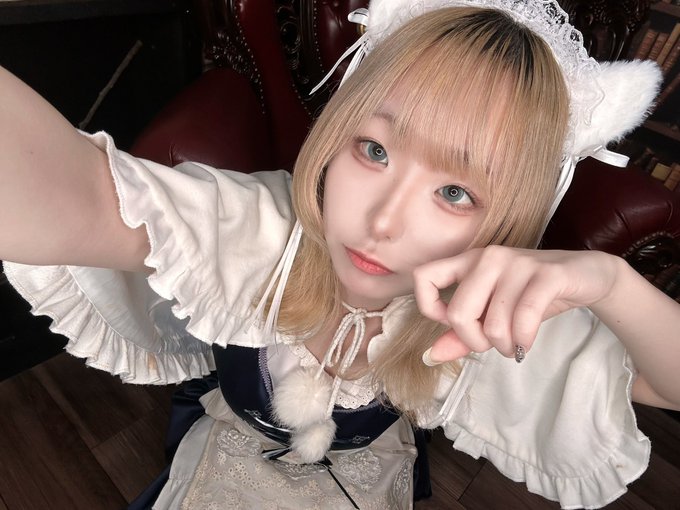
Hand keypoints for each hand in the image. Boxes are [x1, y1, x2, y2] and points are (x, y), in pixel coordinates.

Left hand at [413, 246, 620, 362]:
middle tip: (494, 345)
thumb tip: (430, 356)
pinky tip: (528, 341)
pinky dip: (524, 340)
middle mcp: (488, 257)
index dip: (429, 308)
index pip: (423, 277)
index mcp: (468, 261)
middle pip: (458, 313)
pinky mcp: (546, 274)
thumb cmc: (532, 296)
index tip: (451, 323)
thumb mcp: (493, 314)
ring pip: (493, 324)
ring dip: (506, 346)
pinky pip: (523, 319)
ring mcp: (517, 263)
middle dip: (475, 342)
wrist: (588, 275)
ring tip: (517, 343)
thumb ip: (460, 334)